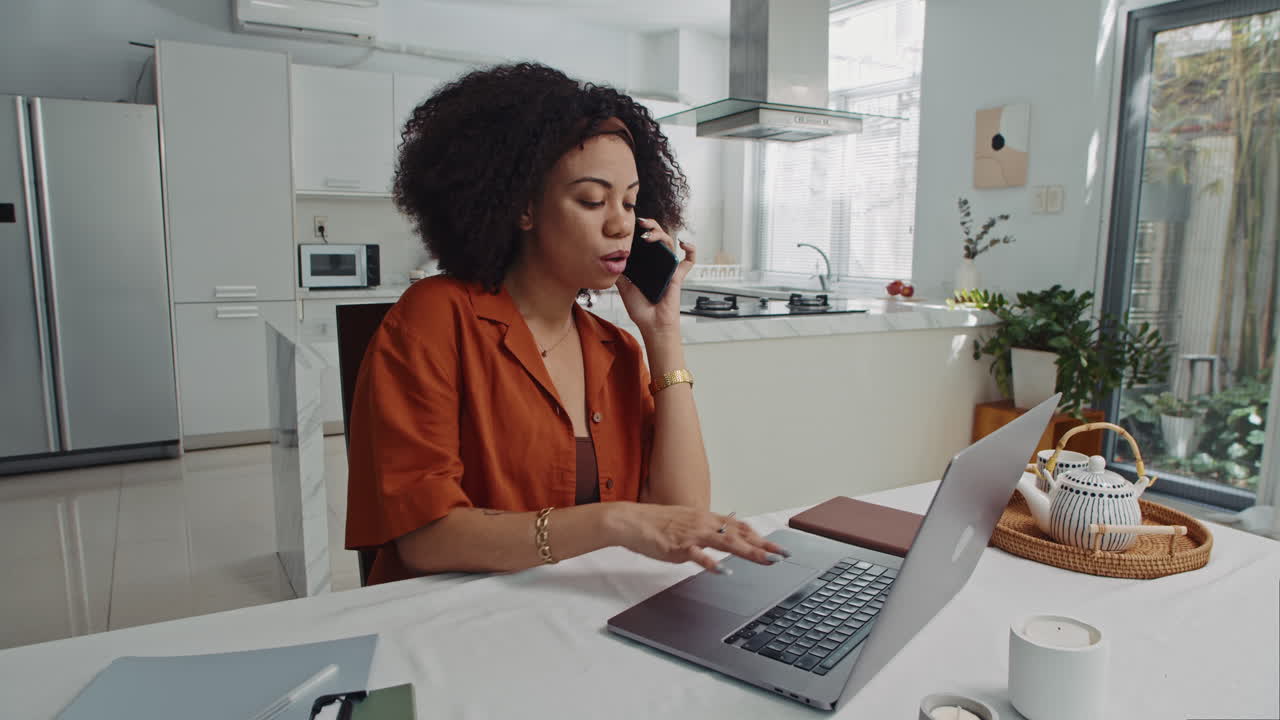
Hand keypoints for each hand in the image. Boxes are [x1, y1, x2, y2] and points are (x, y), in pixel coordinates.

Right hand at [604, 502, 790, 572]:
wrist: (632, 521)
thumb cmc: (657, 524)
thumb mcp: (687, 522)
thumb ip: (706, 529)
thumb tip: (723, 534)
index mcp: (706, 517)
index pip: (740, 526)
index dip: (761, 536)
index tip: (778, 546)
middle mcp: (703, 523)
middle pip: (740, 534)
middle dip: (764, 545)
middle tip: (783, 555)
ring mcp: (692, 534)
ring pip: (726, 542)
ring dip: (748, 551)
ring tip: (766, 561)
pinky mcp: (679, 546)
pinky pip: (698, 555)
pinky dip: (712, 563)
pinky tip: (724, 570)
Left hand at [616, 218, 693, 337]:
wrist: (651, 325)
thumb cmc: (641, 309)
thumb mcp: (624, 287)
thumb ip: (620, 273)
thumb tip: (611, 259)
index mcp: (646, 265)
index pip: (646, 243)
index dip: (641, 232)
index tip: (631, 226)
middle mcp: (658, 264)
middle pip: (659, 237)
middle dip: (651, 226)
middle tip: (641, 223)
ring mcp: (669, 268)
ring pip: (670, 243)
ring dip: (660, 234)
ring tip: (648, 236)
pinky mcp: (678, 275)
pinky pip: (690, 261)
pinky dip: (691, 249)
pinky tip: (684, 243)